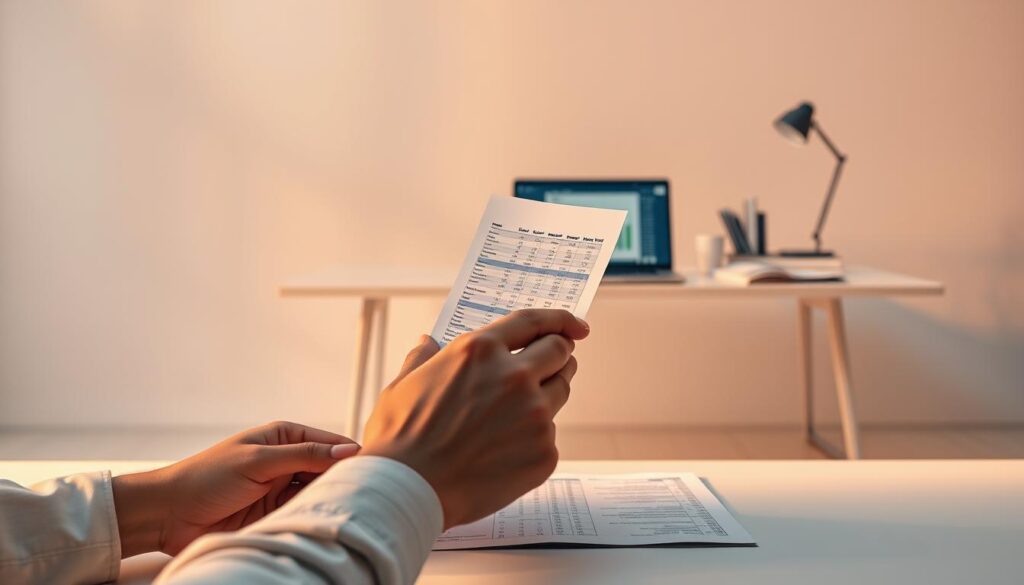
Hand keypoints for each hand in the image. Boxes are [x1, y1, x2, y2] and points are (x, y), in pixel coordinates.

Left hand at [112, 421, 358, 556]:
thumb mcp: (259, 460)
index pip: (331, 443)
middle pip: (329, 469)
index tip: (377, 470)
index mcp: (285, 436)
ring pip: (319, 493)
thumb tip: (350, 449)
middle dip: (346, 480)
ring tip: (354, 511)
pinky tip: (327, 523)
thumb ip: (305, 455)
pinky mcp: (275, 514)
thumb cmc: (207, 477)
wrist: (168, 515)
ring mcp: (281, 488)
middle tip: (372, 495)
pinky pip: (304, 513)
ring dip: (330, 501)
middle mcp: (287, 460)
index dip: (353, 455)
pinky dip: (315, 518)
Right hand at [361, 309, 588, 528]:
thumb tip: (427, 342)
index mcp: (480, 351)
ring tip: (516, 412)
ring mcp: (534, 415)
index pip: (533, 322)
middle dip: (560, 352)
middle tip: (554, 362)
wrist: (409, 492)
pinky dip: (533, 438)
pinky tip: (504, 452)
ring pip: (560, 391)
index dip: (560, 319)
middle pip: (560, 352)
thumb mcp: (403, 385)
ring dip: (547, 392)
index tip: (577, 325)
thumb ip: (424, 358)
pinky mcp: (544, 452)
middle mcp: (514, 376)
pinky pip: (549, 436)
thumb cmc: (401, 438)